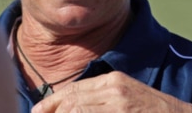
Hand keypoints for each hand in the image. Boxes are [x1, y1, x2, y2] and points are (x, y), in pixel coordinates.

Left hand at [31, 71, 191, 112]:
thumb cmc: (154, 111)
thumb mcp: (127, 96)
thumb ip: (102, 98)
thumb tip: (73, 107)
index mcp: (113, 81)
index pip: (74, 90)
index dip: (52, 102)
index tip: (37, 112)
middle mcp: (114, 89)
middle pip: (72, 101)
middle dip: (53, 112)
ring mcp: (119, 104)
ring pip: (78, 110)